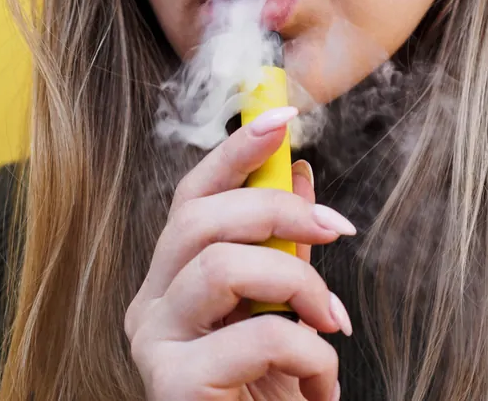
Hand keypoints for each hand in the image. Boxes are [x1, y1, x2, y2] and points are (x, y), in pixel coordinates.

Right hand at [125, 107, 354, 400]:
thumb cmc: (263, 393)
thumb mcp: (278, 311)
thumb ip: (280, 247)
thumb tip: (301, 175)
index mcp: (169, 281)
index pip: (191, 197)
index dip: (236, 152)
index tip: (283, 114)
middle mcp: (148, 305)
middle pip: (199, 219)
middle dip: (279, 212)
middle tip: (339, 232)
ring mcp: (153, 345)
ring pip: (222, 266)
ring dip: (299, 285)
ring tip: (333, 325)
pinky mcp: (172, 385)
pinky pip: (257, 335)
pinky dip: (310, 354)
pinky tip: (318, 387)